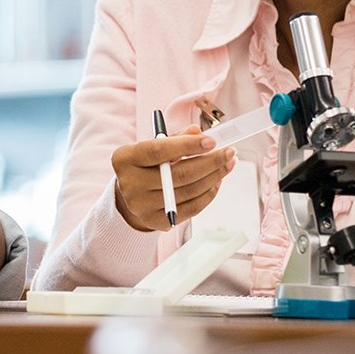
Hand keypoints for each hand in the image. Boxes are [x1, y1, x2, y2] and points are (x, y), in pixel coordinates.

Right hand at [110, 125, 236, 231]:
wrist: (130, 195)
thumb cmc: (144, 165)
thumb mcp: (152, 146)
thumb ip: (174, 138)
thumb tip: (196, 131)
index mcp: (125, 159)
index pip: (159, 151)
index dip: (187, 145)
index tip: (211, 141)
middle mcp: (130, 185)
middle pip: (179, 175)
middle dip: (210, 162)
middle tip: (229, 152)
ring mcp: (143, 207)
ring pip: (190, 191)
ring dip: (214, 177)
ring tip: (227, 164)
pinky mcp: (157, 222)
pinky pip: (192, 208)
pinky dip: (209, 194)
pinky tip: (217, 181)